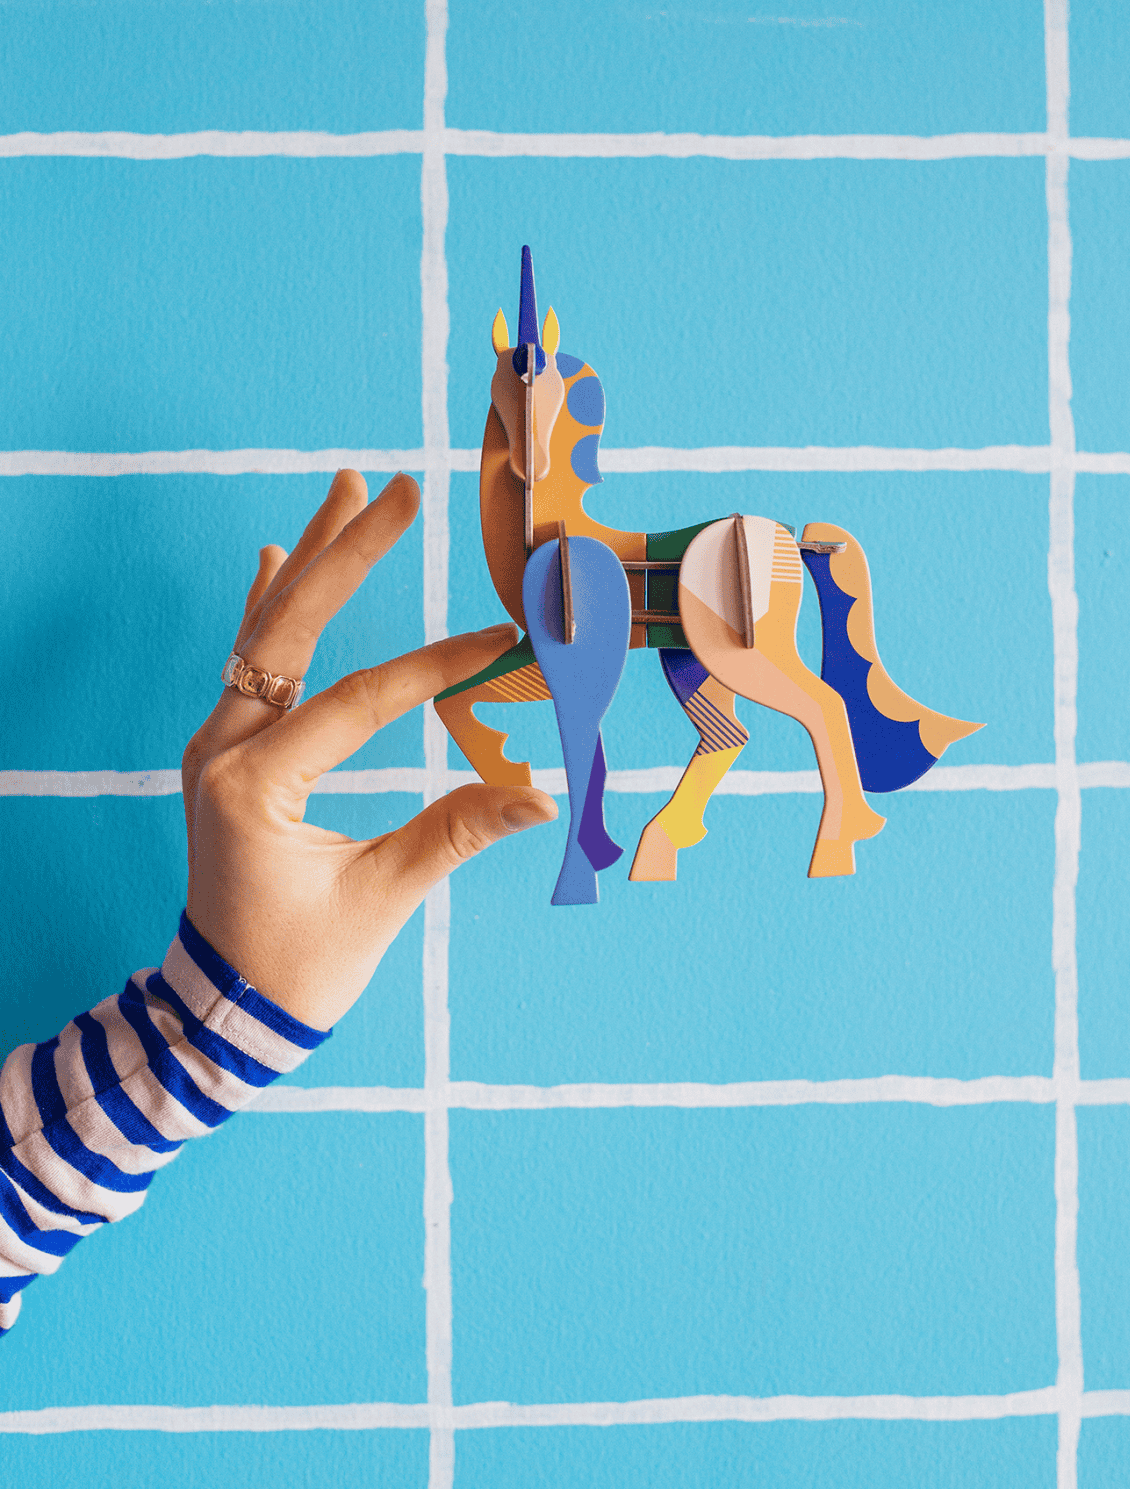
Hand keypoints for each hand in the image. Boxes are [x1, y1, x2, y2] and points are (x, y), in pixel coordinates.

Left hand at [181, 469, 556, 1029]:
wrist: (220, 1010)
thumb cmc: (297, 967)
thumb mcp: (380, 901)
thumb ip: (455, 835)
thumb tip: (542, 798)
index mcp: (257, 785)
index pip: (360, 700)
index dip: (438, 665)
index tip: (504, 638)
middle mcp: (224, 750)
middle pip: (290, 627)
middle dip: (346, 553)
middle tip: (395, 488)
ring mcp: (217, 745)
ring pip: (265, 631)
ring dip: (310, 561)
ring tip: (345, 491)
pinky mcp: (225, 752)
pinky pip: (248, 661)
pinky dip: (268, 608)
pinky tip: (273, 557)